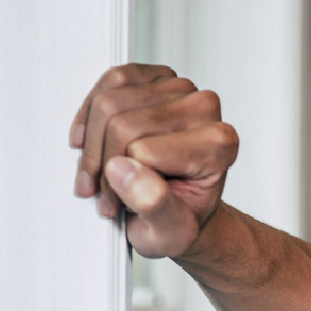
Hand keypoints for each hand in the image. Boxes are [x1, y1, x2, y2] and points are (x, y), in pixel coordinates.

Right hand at [70, 63, 238, 257]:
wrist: (182, 207)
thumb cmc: (180, 218)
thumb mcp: (171, 234)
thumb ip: (155, 207)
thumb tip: (125, 170)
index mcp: (219, 145)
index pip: (142, 151)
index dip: (120, 182)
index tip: (117, 205)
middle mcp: (206, 109)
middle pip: (121, 125)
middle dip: (102, 163)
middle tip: (105, 193)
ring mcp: (181, 88)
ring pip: (108, 103)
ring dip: (93, 143)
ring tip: (102, 174)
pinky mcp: (157, 76)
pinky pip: (109, 82)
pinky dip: (92, 114)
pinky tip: (93, 142)